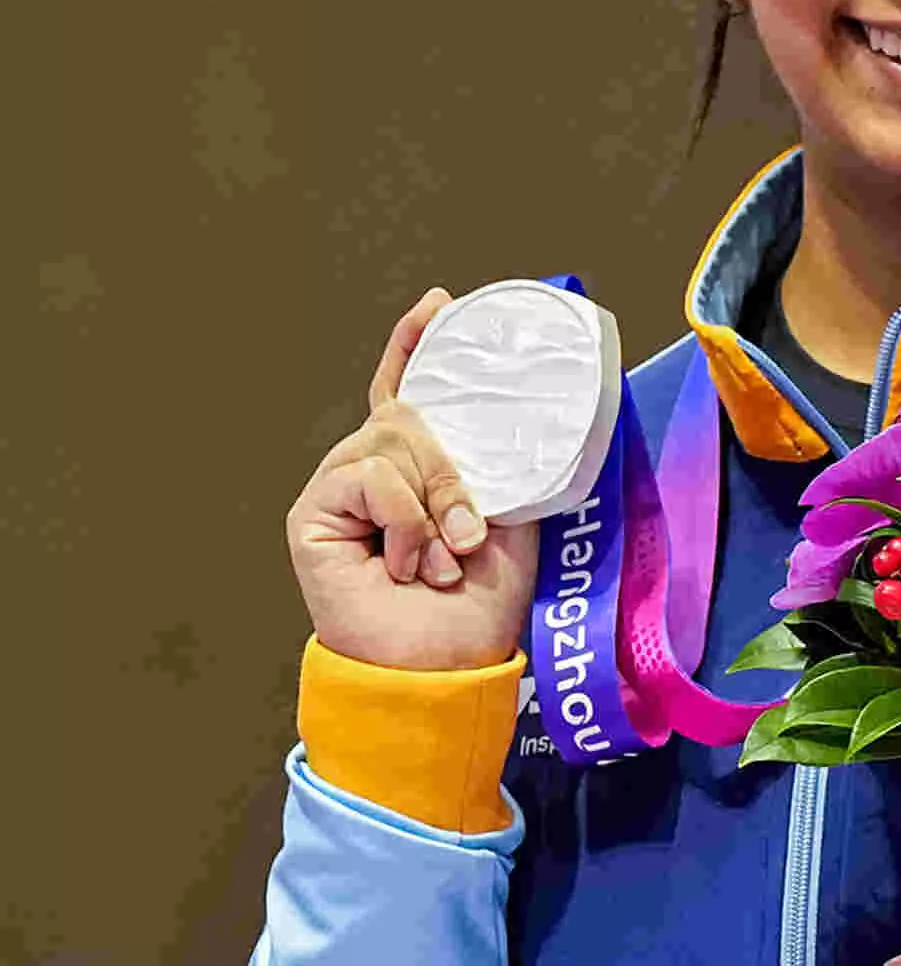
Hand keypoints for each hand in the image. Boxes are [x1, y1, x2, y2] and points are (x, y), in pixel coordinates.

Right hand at [291, 290, 540, 673]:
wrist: (443, 660)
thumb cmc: (477, 602)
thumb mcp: (509, 520)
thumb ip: (499, 466)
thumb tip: (524, 416)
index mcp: (421, 469)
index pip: (411, 392)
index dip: (419, 346)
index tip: (439, 305)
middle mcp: (374, 470)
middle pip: (410, 415)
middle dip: (452, 469)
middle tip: (471, 531)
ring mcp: (339, 487)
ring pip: (391, 440)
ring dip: (433, 501)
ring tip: (442, 557)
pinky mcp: (312, 511)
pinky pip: (368, 475)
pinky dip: (403, 518)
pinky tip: (405, 562)